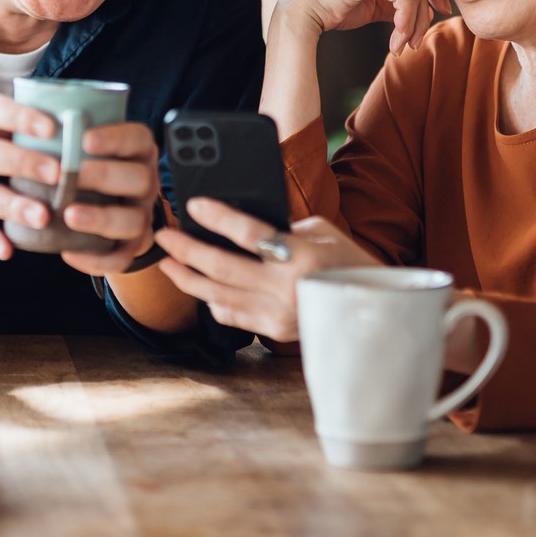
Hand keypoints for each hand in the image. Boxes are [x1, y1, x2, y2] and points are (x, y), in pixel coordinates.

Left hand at [58, 122, 161, 276]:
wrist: (106, 207)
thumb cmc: (86, 168)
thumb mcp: (85, 146)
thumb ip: (69, 134)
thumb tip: (30, 114)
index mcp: (137, 151)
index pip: (138, 139)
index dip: (115, 138)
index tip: (85, 139)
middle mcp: (145, 182)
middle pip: (139, 178)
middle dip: (105, 176)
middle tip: (72, 176)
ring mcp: (141, 215)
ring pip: (133, 220)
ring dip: (101, 218)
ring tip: (69, 215)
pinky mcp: (131, 245)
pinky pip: (121, 257)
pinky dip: (96, 259)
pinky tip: (68, 252)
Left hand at [154, 199, 383, 341]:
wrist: (372, 309)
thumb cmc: (347, 261)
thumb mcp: (322, 232)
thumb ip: (283, 226)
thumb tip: (240, 224)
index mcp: (302, 256)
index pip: (251, 234)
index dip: (218, 218)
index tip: (193, 206)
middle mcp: (287, 287)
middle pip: (222, 267)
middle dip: (186, 250)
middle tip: (164, 236)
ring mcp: (278, 313)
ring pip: (217, 294)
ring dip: (187, 277)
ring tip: (167, 262)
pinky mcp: (274, 330)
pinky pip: (230, 315)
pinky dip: (210, 300)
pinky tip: (197, 286)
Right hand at [271, 0, 449, 55]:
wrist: (302, 13)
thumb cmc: (331, 10)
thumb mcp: (370, 4)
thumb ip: (393, 2)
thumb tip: (424, 11)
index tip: (439, 13)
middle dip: (425, 12)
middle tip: (417, 41)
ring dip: (413, 23)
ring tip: (402, 45)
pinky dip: (405, 20)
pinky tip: (396, 38)